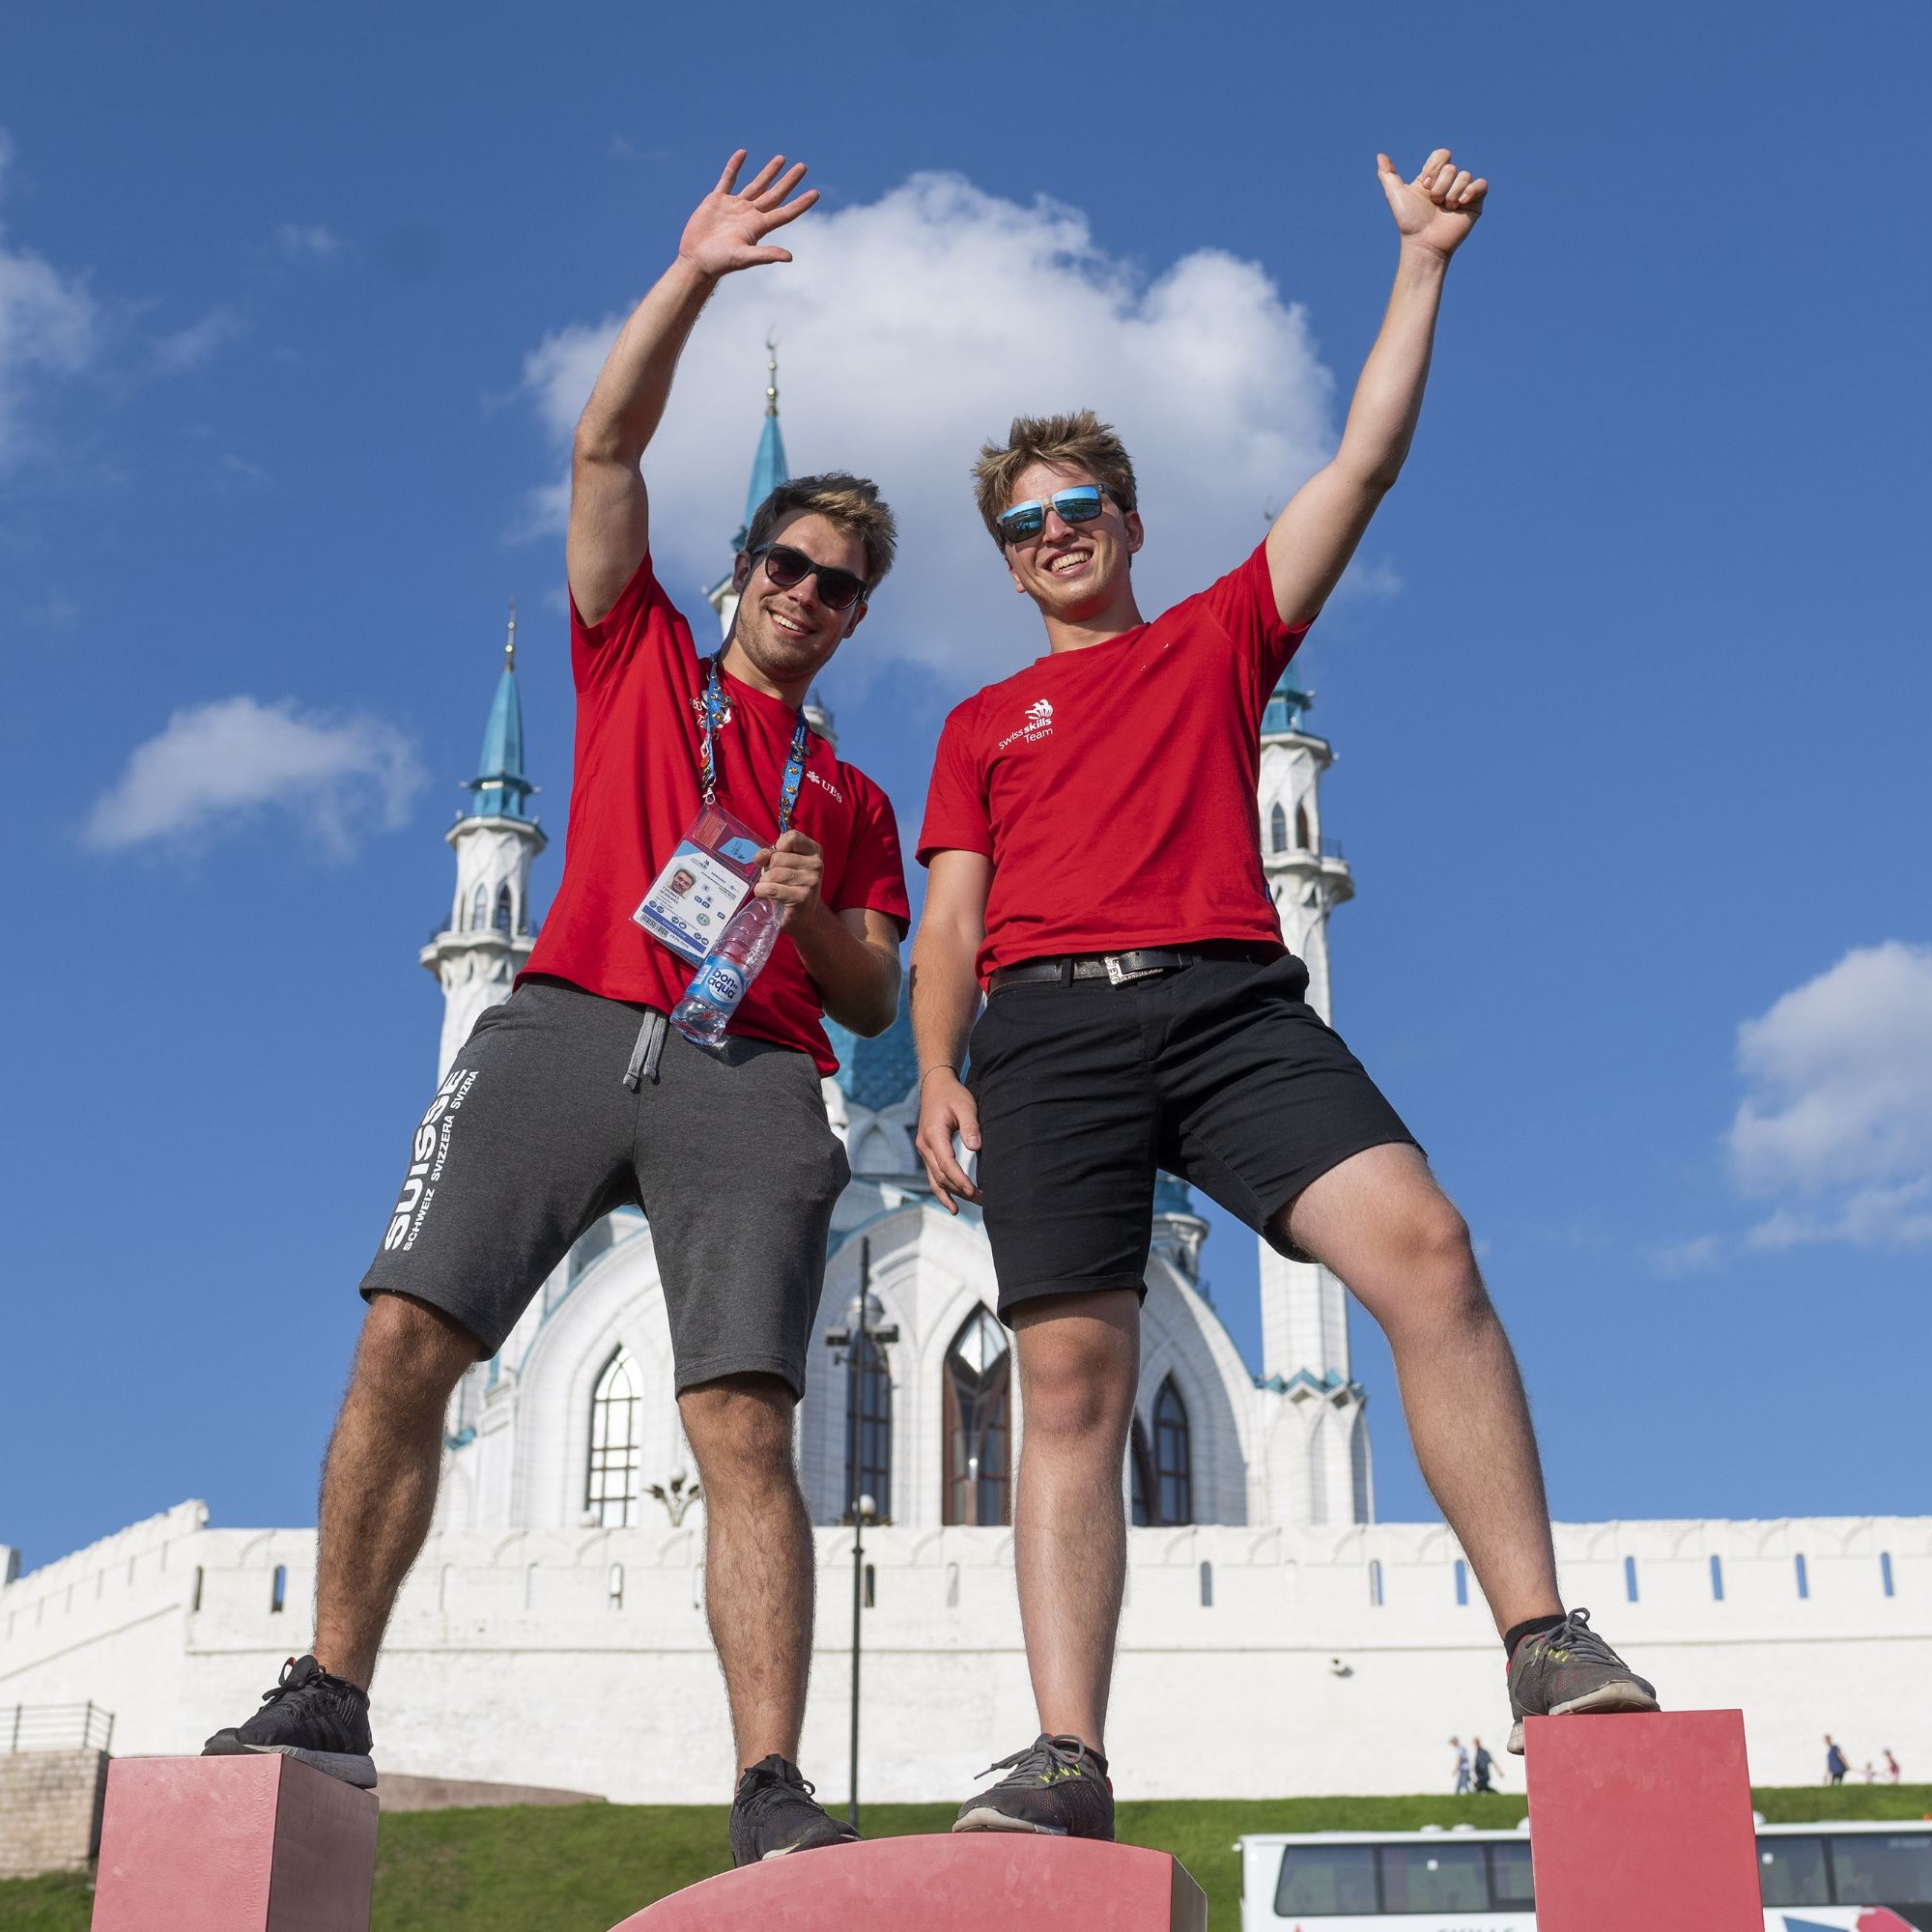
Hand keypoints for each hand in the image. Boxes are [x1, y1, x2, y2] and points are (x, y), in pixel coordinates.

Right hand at [678, 151, 818, 279]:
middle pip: (775, 194)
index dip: (801, 203)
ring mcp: (734, 206)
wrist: (695, 260)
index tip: (816, 193)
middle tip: (803, 167)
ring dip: (769, 172)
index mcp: (758, 226)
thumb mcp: (744, 258)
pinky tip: (743, 154)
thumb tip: (790, 257)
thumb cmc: (719, 262)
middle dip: (789, 181)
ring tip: (782, 159)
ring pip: (756, 185)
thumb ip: (766, 254)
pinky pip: (728, 179)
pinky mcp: (717, 201)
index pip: (785, 212)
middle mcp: (749, 215)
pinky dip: (734, 166)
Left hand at [752, 829, 825, 929]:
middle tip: (775, 880)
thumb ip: (770, 855)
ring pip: (773, 874)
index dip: (777, 847)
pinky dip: (762, 891)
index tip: (775, 859)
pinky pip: (772, 889)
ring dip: (765, 882)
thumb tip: (759, 857)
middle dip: (769, 869)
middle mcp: (816, 864)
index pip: (792, 837)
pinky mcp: (802, 898)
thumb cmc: (791, 886)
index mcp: (813, 851)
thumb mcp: (782, 865)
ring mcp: (811, 881)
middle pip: (777, 858)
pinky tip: (765, 895)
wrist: (804, 916)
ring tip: (772, 889)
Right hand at [915, 1069, 981, 1211]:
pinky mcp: (927, 1152)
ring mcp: (923, 1150)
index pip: (946, 1163)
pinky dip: (942, 1192)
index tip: (973, 1191)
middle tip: (983, 1200)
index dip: (959, 1179)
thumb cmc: (952, 1095)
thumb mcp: (965, 1106)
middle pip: (941, 1176)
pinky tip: (953, 1206)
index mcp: (933, 1134)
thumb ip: (970, 1126)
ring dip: (952, 1194)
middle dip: (960, 1190)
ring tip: (971, 1205)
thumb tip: (975, 1147)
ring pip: (935, 1180)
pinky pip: (933, 1176)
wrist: (935, 1086)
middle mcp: (924, 1145)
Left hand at [1377, 148, 1486, 260]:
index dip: (1434, 168)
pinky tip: (1460, 204)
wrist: (1424, 243)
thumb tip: (1380, 155)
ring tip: (1445, 209)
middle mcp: (1448, 182)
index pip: (1442, 155)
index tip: (1424, 186)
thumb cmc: (1409, 221)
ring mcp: (1462, 192)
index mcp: (1432, 177)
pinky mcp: (1475, 202)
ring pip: (1464, 175)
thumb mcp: (1395, 195)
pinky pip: (1481, 184)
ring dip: (1451, 193)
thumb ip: (1387, 174)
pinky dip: (1471, 191)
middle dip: (1440, 186)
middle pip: (1451, 167)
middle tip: (1434, 202)